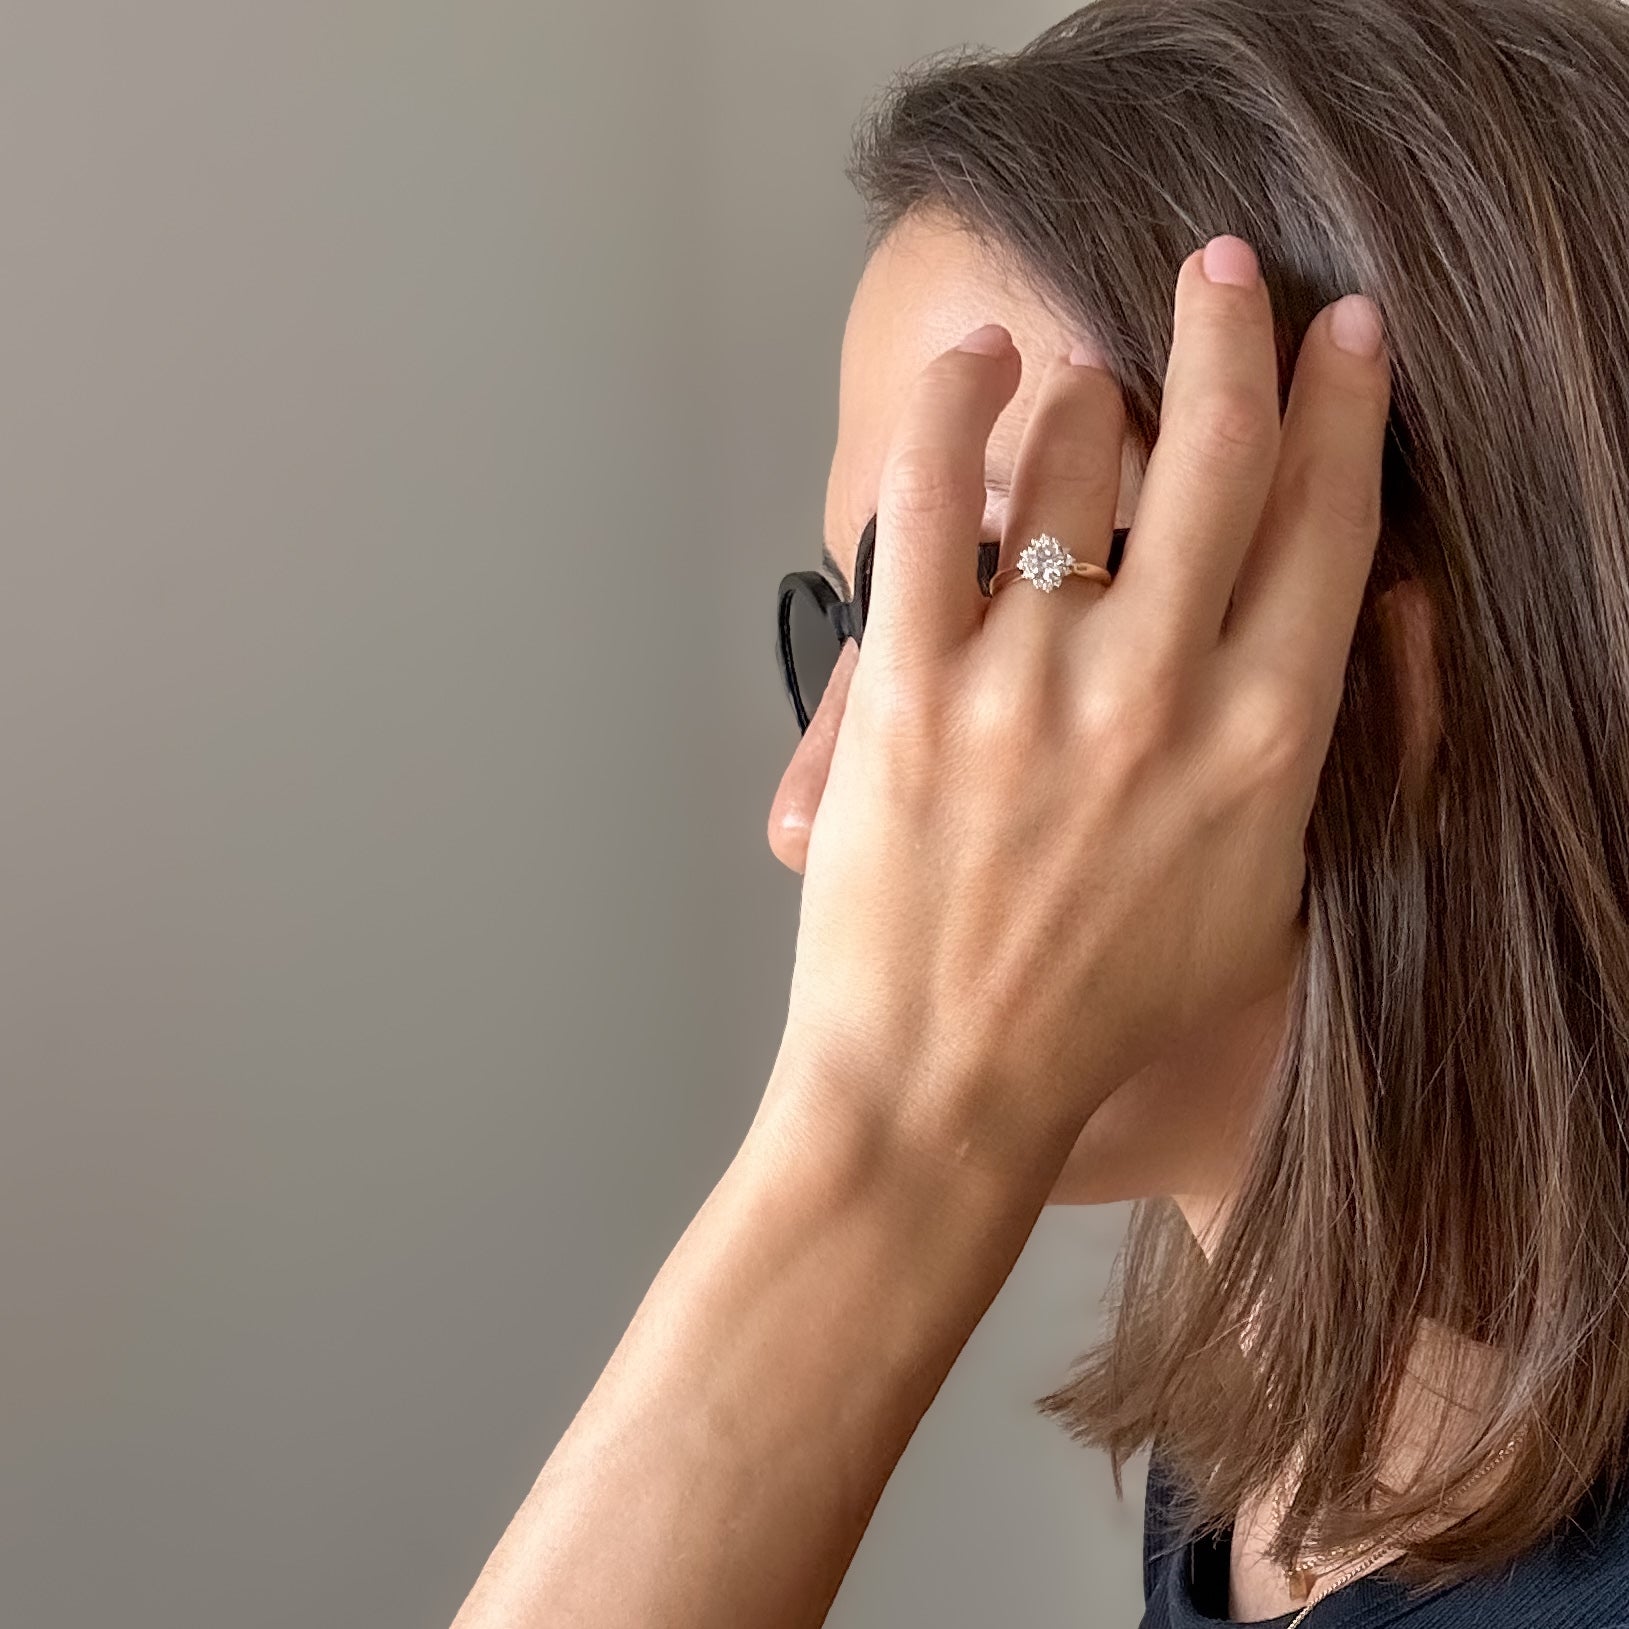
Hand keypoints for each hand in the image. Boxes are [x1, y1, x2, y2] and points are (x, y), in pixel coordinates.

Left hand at [773, 238, 1390, 1180]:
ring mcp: (1032, 685)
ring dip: (1090, 390)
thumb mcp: (1254, 899)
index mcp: (1263, 742)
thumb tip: (1303, 640)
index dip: (1345, 406)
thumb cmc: (1098, 1010)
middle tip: (1230, 269)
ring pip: (1080, 457)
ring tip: (1081, 378)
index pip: (1330, 526)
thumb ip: (1284, 761)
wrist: (950, 1083)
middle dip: (1236, 330)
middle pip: (1222, 452)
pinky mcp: (915, 691)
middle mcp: (1160, 692)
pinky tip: (974, 363)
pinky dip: (951, 407)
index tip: (1343, 333)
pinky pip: (932, 501)